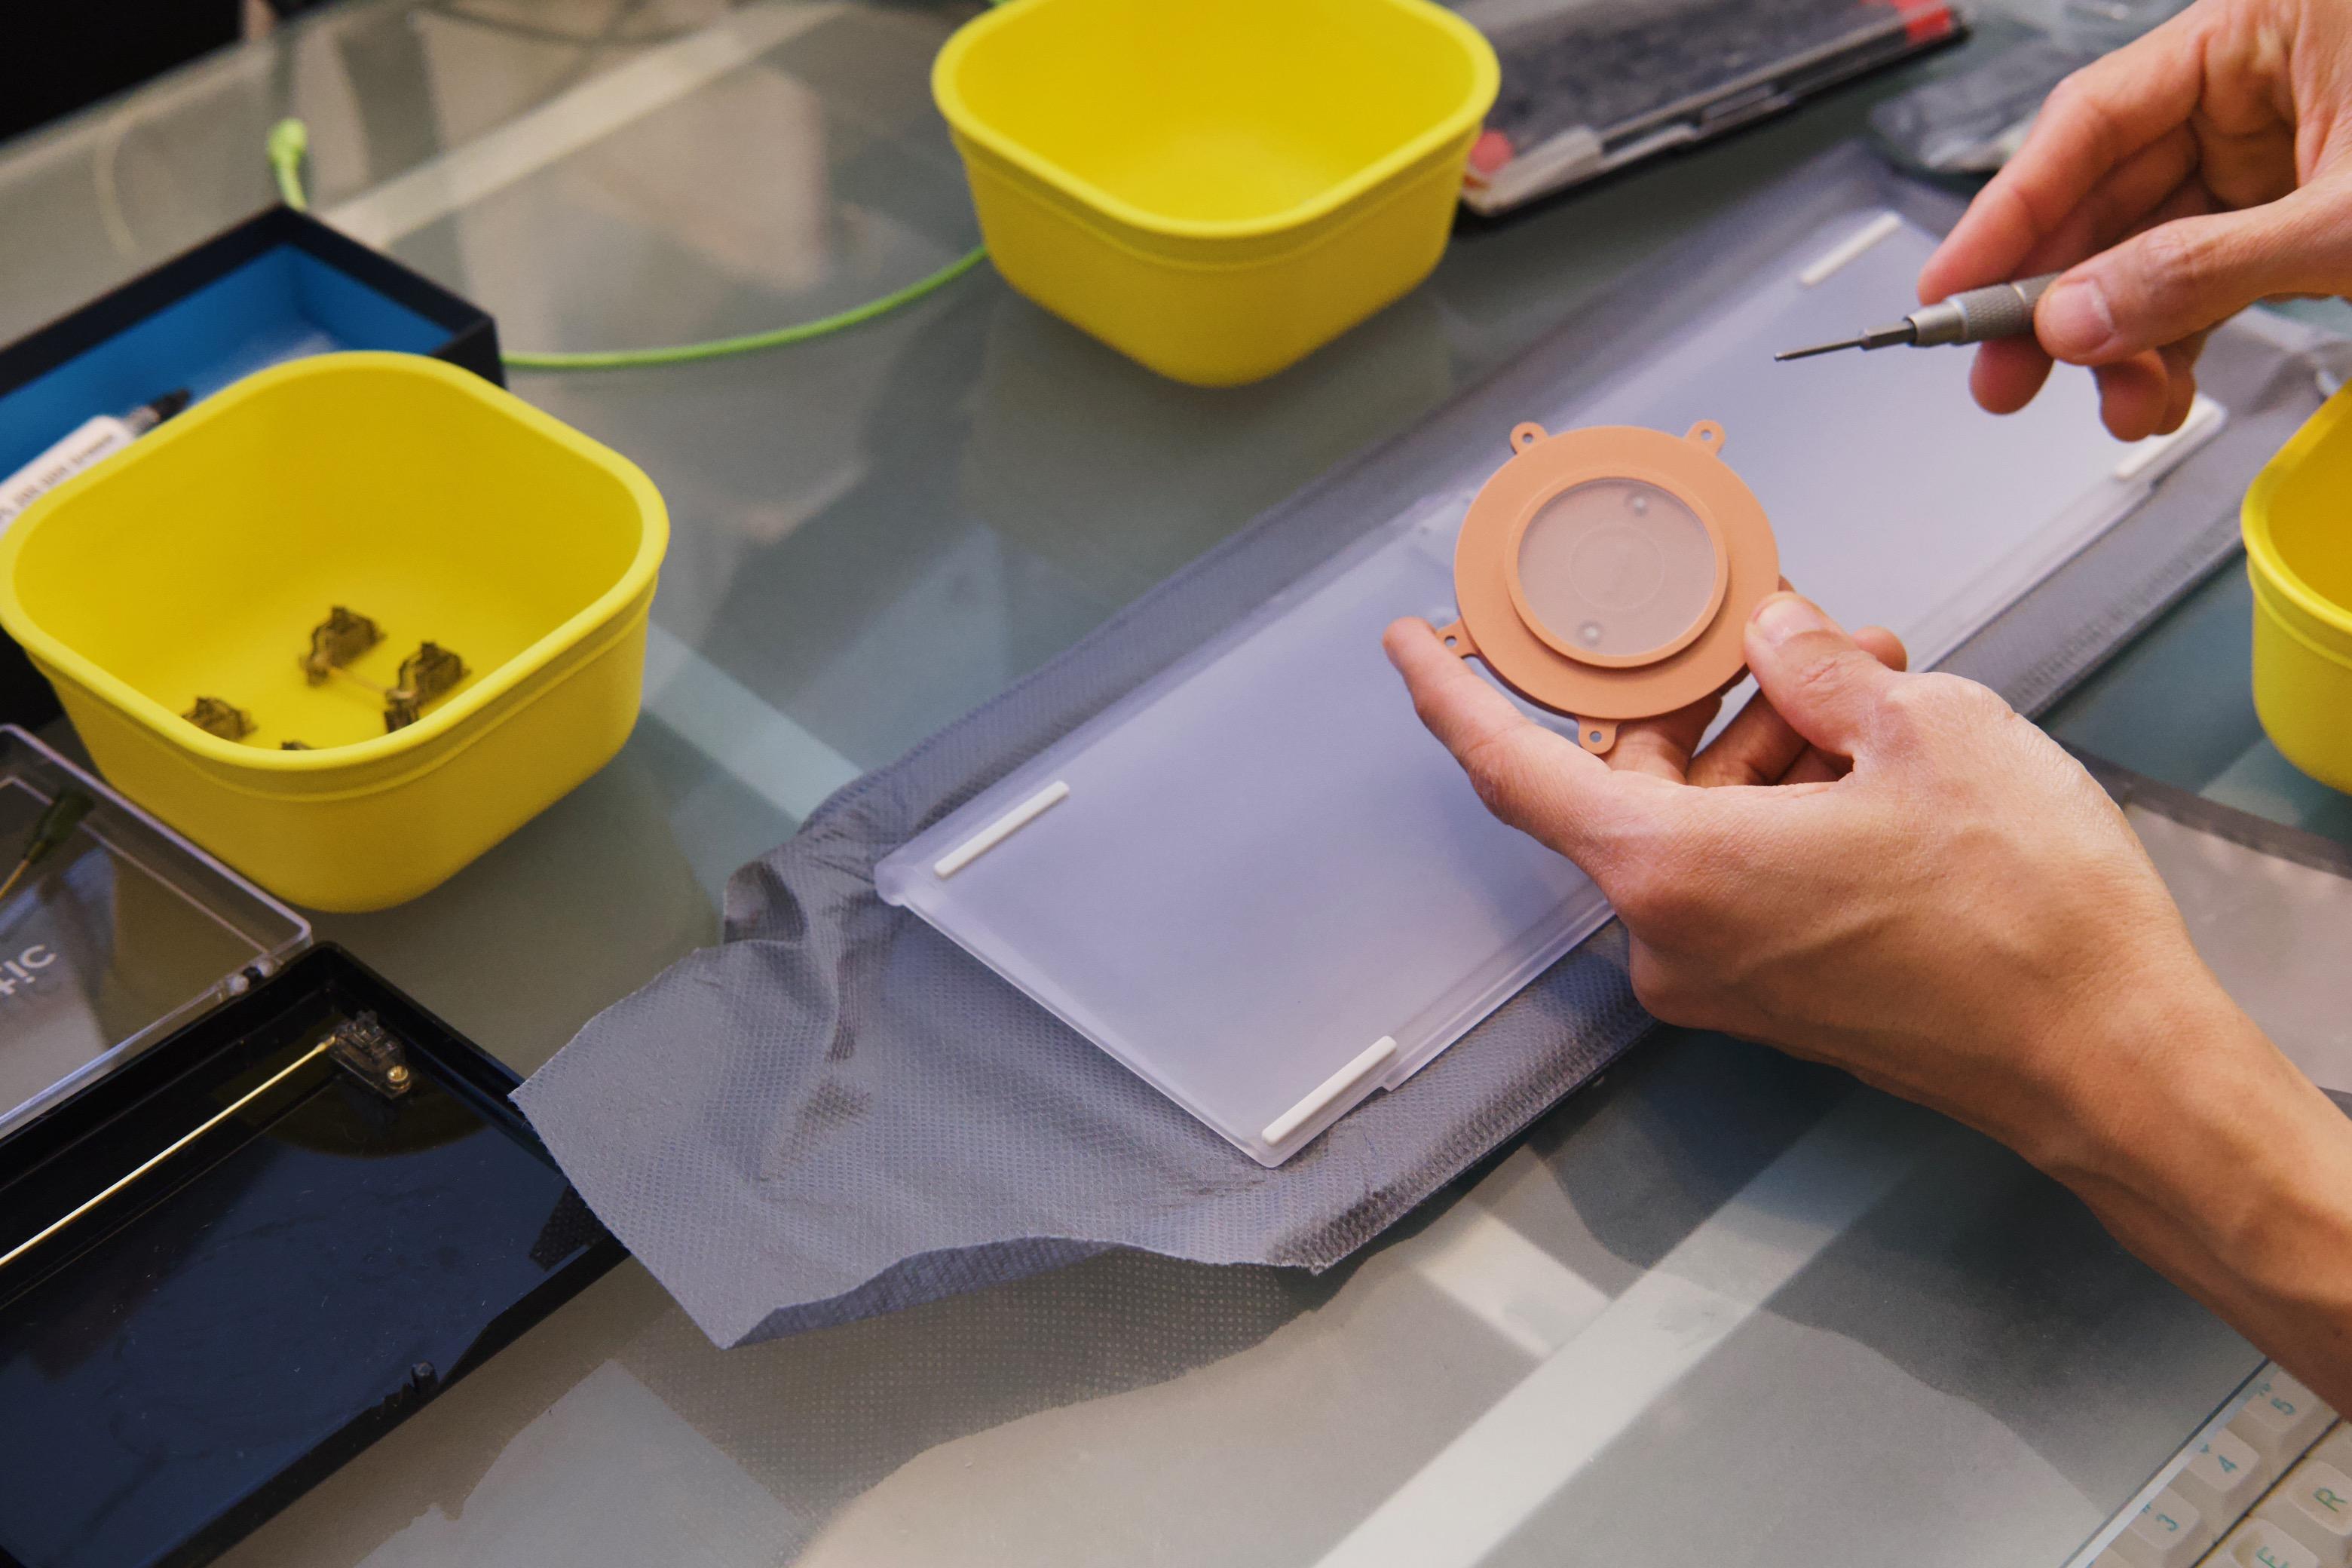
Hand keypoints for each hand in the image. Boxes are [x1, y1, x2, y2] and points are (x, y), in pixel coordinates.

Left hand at [1385, 595, 2351, 1405]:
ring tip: (1865, 679)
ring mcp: (1720, 976)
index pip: (1513, 769)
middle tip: (1781, 625)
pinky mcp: (1774, 993)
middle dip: (1699, 690)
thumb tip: (1773, 636)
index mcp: (1670, 870)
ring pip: (1696, 821)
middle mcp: (1671, 936)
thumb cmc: (2025, 917)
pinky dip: (1779, 804)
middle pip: (1625, 780)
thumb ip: (1817, 671)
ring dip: (1759, 743)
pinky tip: (1861, 750)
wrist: (2109, 1063)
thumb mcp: (1927, 729)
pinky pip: (1738, 872)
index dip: (1452, 696)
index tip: (1411, 644)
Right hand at [1918, 0, 2351, 440]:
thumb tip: (2074, 318)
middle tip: (2004, 380)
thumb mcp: (2351, 222)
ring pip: (2156, 243)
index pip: (2092, 120)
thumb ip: (2196, 271)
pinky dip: (2182, 335)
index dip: (2008, 213)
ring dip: (2122, 336)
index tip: (1949, 292)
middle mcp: (2269, 72)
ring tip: (2117, 406)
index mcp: (2267, 19)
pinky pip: (2212, 271)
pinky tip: (2161, 386)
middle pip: (2112, 188)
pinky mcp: (2315, 207)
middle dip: (2060, 295)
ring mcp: (2291, 143)